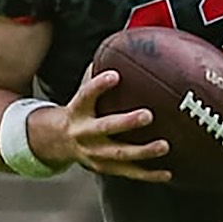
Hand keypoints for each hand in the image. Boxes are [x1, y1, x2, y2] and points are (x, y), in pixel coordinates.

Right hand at [60, 67, 171, 182]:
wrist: (55, 143)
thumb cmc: (77, 112)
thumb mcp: (81, 94)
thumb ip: (96, 74)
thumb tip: (119, 46)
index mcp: (77, 111)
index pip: (86, 95)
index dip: (98, 85)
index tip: (114, 75)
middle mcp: (84, 133)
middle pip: (105, 128)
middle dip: (126, 123)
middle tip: (148, 115)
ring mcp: (94, 153)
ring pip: (119, 154)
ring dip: (142, 152)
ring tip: (163, 145)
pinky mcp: (105, 168)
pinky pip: (128, 173)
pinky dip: (148, 174)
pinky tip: (167, 173)